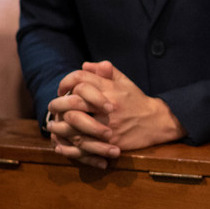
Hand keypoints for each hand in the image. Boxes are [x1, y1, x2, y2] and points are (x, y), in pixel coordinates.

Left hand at [46, 61, 185, 167]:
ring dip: (60, 124)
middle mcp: (107, 104)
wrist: (156, 122)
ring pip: (74, 122)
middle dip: (58, 104)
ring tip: (54, 125)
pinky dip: (69, 143)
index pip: (81, 79)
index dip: (66, 82)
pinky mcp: (109, 140)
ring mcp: (108, 123)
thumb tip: (85, 66)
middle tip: (53, 107)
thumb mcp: (125, 82)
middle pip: (73, 101)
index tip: (62, 90)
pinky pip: (83, 142)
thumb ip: (106, 71)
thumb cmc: (137, 101)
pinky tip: (62, 142)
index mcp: (110, 88)